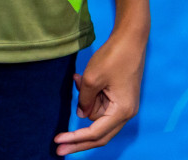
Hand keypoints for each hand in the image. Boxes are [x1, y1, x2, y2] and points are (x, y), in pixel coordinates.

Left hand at [54, 32, 145, 154]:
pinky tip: (80, 79)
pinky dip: (88, 95)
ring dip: (83, 103)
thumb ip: (84, 100)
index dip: (75, 139)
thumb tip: (81, 115)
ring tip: (79, 79)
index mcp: (122, 111)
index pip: (96, 133)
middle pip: (99, 134)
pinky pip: (99, 103)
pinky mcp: (119, 97)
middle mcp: (125, 112)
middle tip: (58, 149)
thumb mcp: (91, 79)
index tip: (58, 142)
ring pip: (97, 116)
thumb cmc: (113, 58)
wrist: (130, 40)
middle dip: (78, 140)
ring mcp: (123, 105)